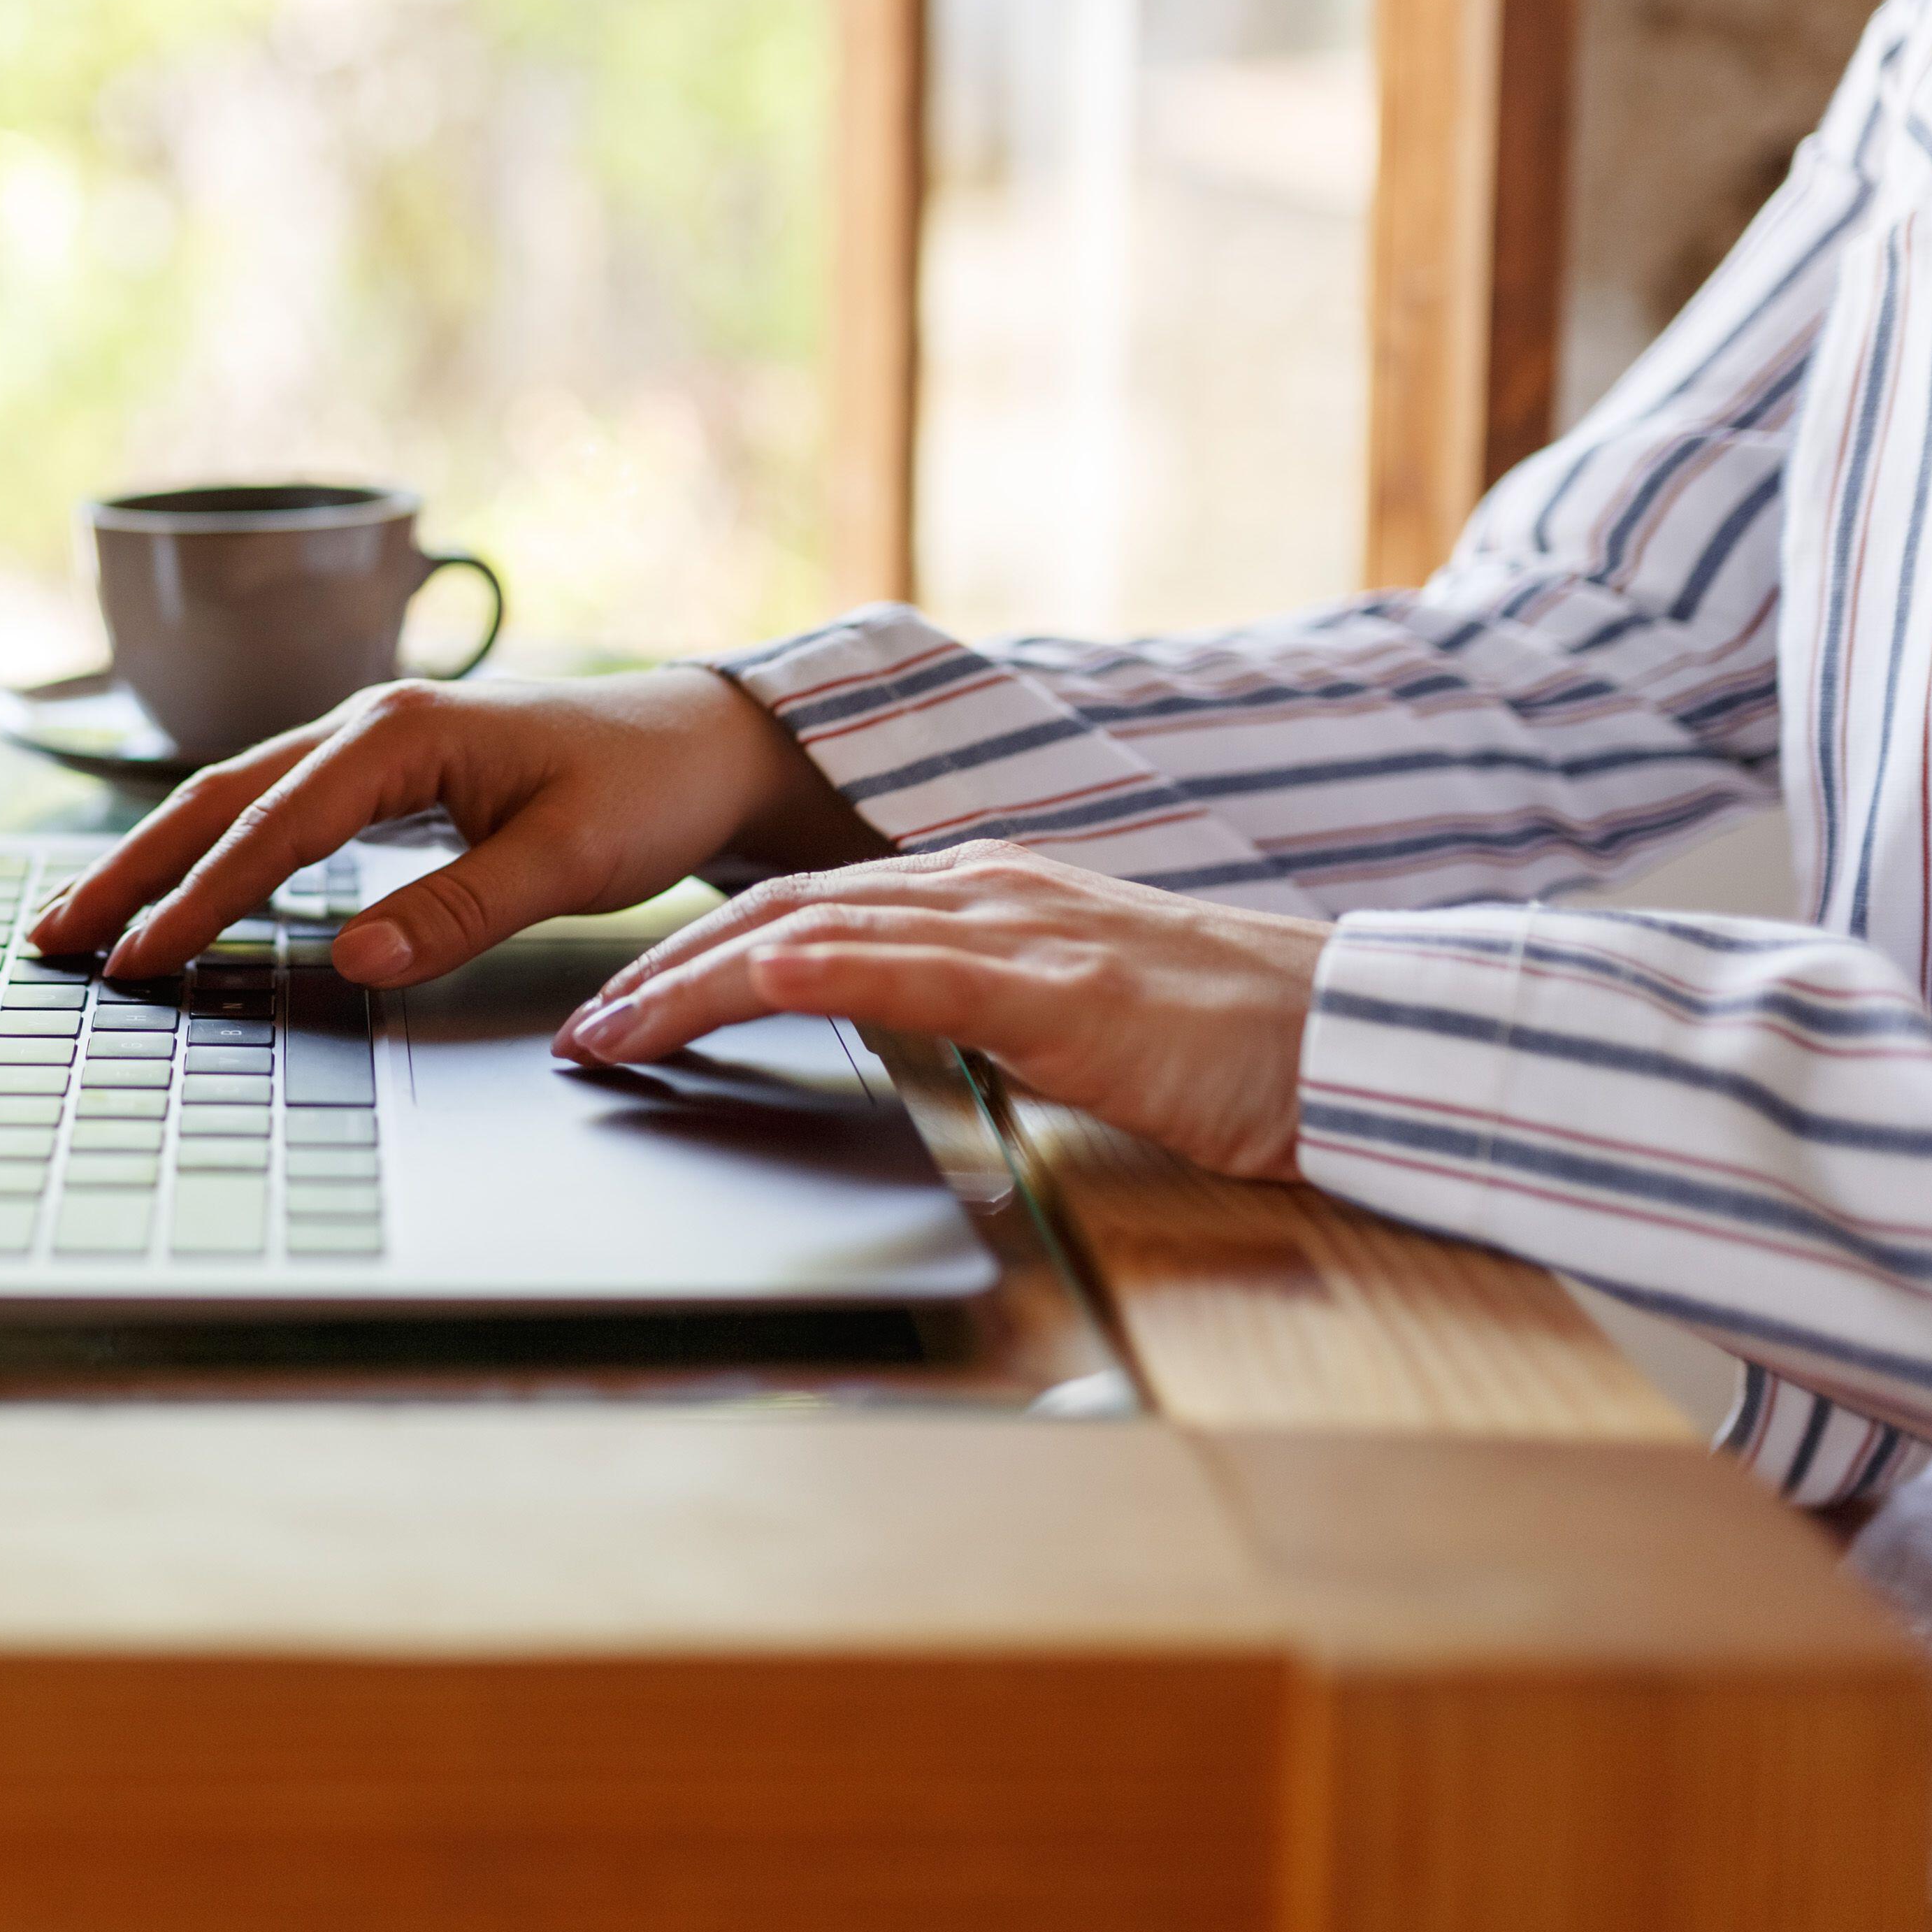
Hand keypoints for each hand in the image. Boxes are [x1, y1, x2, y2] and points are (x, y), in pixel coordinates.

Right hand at [26, 668, 879, 985]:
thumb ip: (459, 906)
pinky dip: (209, 848)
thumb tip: (353, 956)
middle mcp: (367, 724)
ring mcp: (367, 742)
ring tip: (85, 918)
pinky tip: (176, 886)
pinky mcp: (379, 770)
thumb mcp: (570, 859)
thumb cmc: (644, 789)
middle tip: (56, 938)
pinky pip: (270, 808)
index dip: (200, 900)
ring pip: (233, 798)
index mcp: (404, 735)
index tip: (140, 960)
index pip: (275, 829)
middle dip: (131, 870)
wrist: (698, 738)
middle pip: (219, 798)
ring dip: (155, 857)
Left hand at [555, 843, 1327, 1181]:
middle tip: (582, 1027)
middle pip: (781, 909)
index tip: (628, 1002)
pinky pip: (892, 971)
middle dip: (666, 967)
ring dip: (692, 981)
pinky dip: (795, 978)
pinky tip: (732, 994)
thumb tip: (906, 1035)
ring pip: (809, 930)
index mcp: (987, 894)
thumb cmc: (1228, 1042)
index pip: (810, 908)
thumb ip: (985, 1010)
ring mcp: (1011, 927)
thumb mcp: (1072, 1019)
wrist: (1349, 1036)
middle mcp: (982, 888)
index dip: (705, 950)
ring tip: (611, 1033)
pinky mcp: (1044, 985)